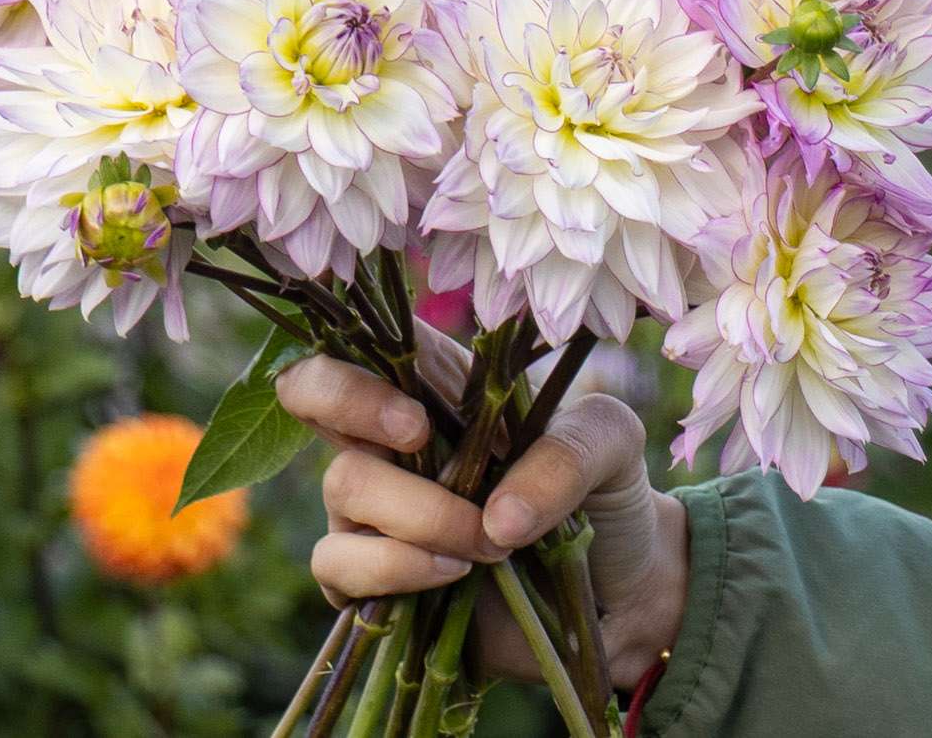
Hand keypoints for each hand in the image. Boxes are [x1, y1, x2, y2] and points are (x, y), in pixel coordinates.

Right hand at [275, 323, 687, 688]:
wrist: (622, 590)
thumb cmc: (605, 491)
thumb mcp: (611, 445)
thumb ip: (565, 454)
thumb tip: (497, 516)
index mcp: (439, 381)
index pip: (362, 341)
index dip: (359, 363)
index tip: (417, 418)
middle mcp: (393, 435)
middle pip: (310, 390)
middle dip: (349, 404)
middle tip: (419, 438)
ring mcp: (375, 508)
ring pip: (342, 486)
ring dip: (418, 516)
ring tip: (490, 543)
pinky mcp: (373, 579)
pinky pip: (335, 566)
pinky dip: (393, 570)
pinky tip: (451, 574)